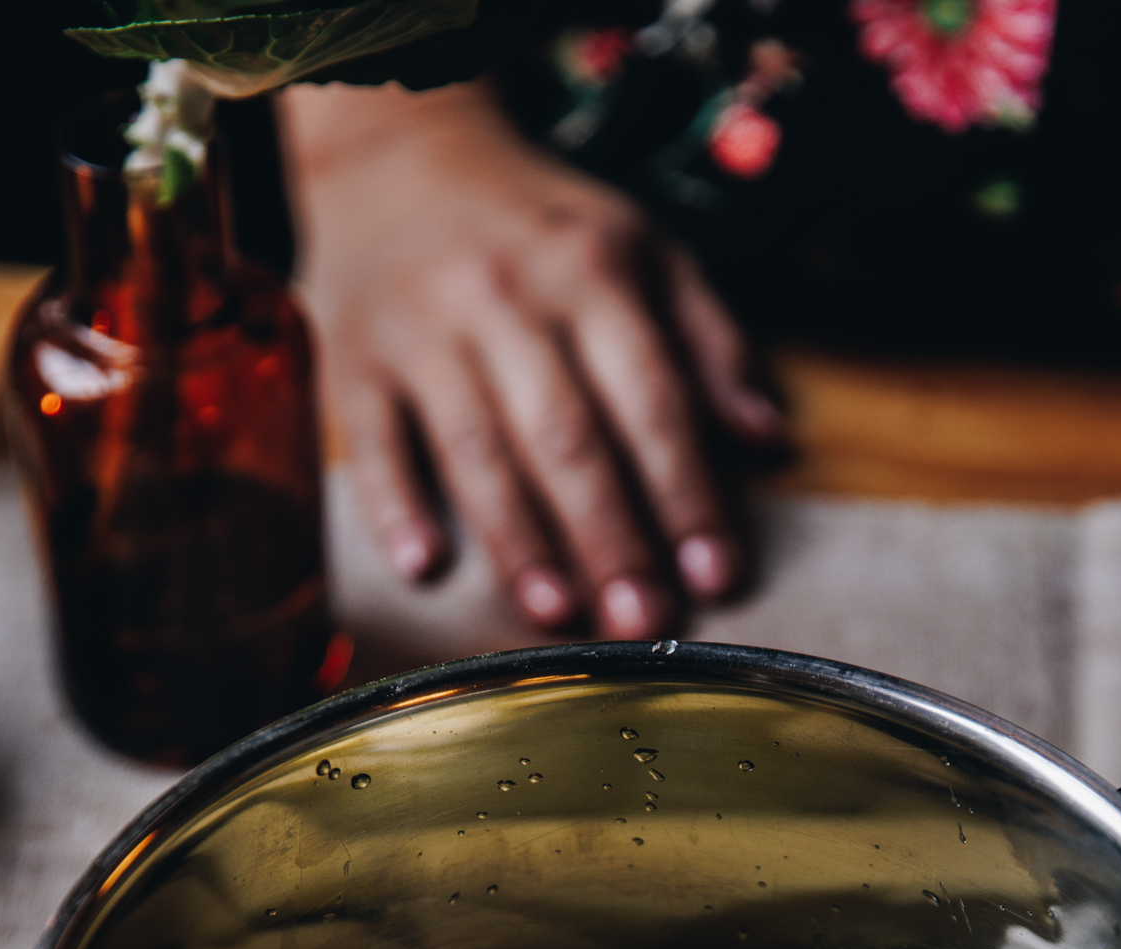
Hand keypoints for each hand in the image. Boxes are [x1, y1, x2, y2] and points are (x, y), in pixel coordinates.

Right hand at [278, 77, 779, 636]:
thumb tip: (766, 438)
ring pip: (475, 446)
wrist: (399, 154)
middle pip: (566, 434)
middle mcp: (505, 296)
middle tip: (640, 622)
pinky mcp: (354, 357)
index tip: (714, 576)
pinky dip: (394, 503)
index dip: (685, 494)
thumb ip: (709, 344)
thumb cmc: (541, 231)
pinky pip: (370, 437)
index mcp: (592, 271)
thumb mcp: (645, 252)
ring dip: (517, 539)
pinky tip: (423, 567)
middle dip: (610, 536)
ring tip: (555, 614)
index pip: (651, 400)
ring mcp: (421, 327)